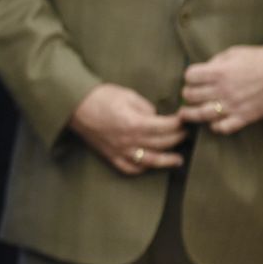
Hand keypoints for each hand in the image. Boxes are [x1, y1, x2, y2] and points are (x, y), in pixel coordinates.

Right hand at [68, 83, 185, 174]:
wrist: (75, 106)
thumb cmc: (101, 97)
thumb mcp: (129, 95)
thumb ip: (146, 108)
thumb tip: (157, 117)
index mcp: (135, 123)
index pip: (166, 127)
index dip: (179, 123)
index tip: (186, 118)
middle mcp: (129, 140)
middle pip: (162, 143)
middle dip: (178, 138)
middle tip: (186, 133)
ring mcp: (120, 151)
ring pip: (150, 161)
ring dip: (166, 160)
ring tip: (178, 159)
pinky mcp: (111, 156)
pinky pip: (130, 168)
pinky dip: (142, 168)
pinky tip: (151, 164)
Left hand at [179, 45, 262, 134]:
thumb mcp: (238, 52)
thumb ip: (218, 60)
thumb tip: (204, 69)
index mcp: (220, 72)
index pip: (190, 76)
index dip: (190, 76)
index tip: (194, 77)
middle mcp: (223, 90)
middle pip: (191, 95)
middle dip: (187, 93)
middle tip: (191, 94)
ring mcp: (232, 105)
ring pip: (200, 114)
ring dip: (190, 114)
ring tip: (186, 113)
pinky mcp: (243, 117)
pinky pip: (222, 128)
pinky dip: (214, 127)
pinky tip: (213, 122)